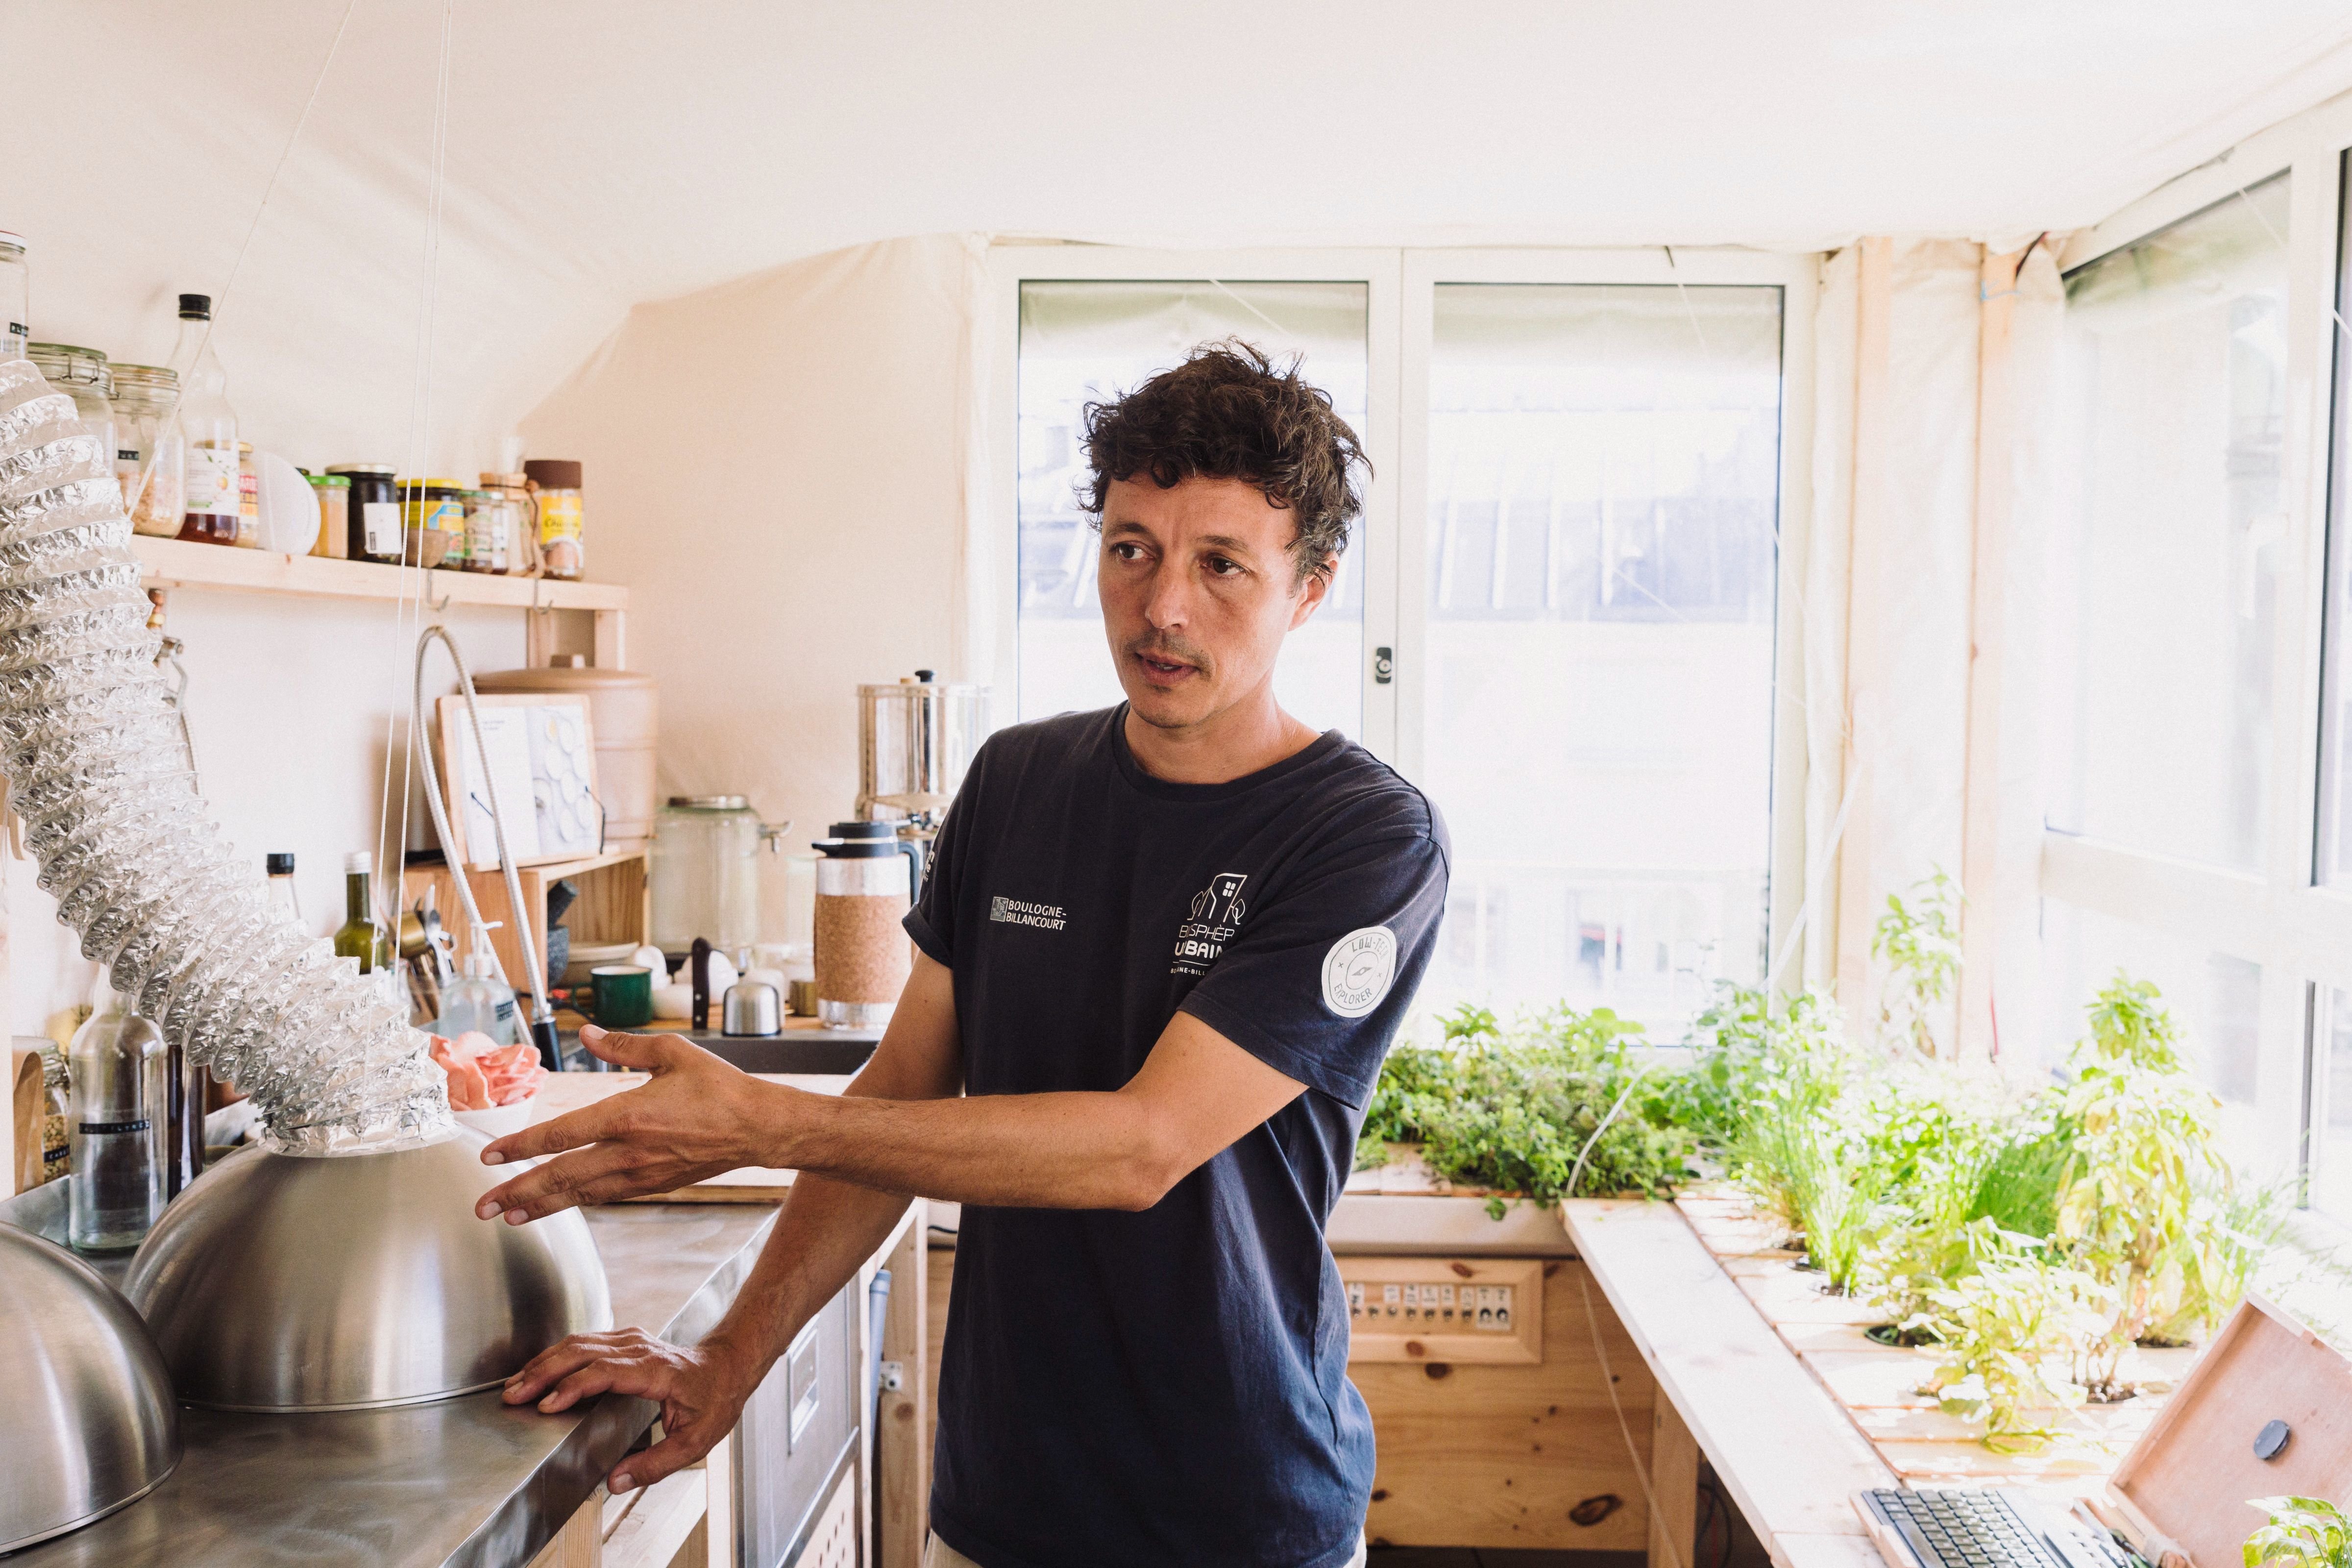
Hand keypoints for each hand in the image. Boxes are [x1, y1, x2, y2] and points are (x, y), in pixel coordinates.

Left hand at [474, 1026, 781, 1222]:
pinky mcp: (653, 1186)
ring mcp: (640, 1174)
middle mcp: (628, 1151)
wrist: (758, 1127)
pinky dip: (578, 1202)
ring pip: (579, 1194)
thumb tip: (584, 1033)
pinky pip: (606, 1196)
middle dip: (517, 1193)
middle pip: (560, 1177)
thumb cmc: (718, 1087)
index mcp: (626, 1114)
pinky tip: (562, 1205)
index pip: (559, 1134)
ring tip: (510, 1217)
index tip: (490, 1156)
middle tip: (483, 1208)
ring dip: (541, 1207)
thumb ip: (622, 1045)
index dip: (519, 1147)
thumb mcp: (671, 1053)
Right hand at [503, 1327, 756, 1492]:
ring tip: (515, 1385)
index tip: (547, 1404)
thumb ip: (655, 1465)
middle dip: (544, 1372)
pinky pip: (584, 1342)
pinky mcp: (624, 1340)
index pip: (607, 1372)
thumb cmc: (714, 1400)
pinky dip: (556, 1356)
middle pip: (583, 1352)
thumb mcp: (695, 1442)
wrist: (728, 1366)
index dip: (574, 1386)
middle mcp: (640, 1349)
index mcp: (657, 1371)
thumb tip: (616, 1483)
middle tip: (514, 1395)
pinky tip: (538, 1371)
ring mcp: (631, 1340)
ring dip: (544, 1362)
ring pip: (579, 1342)